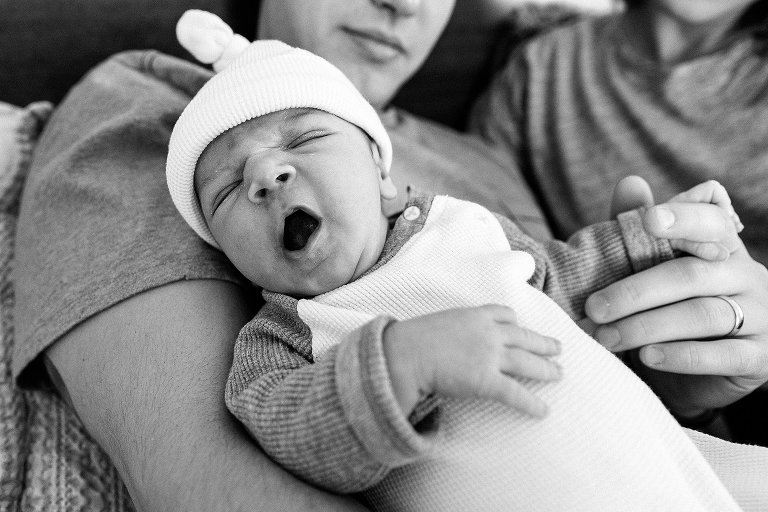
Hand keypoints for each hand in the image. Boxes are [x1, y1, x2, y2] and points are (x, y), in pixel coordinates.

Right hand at [383, 305, 561, 417]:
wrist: (406, 354)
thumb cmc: (411, 340)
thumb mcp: (437, 324)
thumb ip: (451, 331)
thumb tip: (448, 342)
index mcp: (475, 316)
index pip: (504, 314)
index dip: (516, 322)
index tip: (522, 326)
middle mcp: (488, 333)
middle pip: (524, 337)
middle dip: (543, 343)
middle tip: (558, 349)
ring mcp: (490, 356)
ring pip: (526, 362)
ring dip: (546, 369)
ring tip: (559, 374)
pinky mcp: (487, 381)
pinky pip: (515, 393)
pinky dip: (531, 404)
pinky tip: (543, 411)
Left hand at [588, 177, 767, 415]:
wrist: (710, 372)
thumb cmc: (676, 309)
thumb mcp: (659, 269)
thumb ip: (642, 230)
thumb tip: (630, 182)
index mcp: (723, 248)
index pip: (710, 222)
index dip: (682, 218)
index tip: (648, 219)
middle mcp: (746, 276)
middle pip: (691, 275)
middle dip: (635, 292)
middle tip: (593, 308)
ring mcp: (761, 316)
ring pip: (703, 315)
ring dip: (647, 327)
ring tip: (606, 338)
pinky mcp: (760, 357)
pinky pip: (724, 355)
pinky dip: (682, 356)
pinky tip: (648, 356)